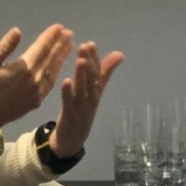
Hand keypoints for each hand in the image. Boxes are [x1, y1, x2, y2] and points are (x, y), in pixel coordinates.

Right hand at [0, 24, 71, 139]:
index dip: (50, 36)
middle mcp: (34, 79)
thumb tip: (18, 31)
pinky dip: (57, 71)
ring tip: (69, 45)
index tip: (59, 26)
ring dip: (62, 57)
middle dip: (60, 44)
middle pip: (51, 57)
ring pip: (53, 70)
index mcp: (23, 68)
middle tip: (69, 33)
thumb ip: (5, 47)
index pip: (41, 47)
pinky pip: (51, 83)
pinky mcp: (38, 101)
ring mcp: (38, 91)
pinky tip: (59, 66)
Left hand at [51, 42, 124, 158]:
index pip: (97, 73)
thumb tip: (119, 54)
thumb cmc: (82, 112)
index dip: (94, 59)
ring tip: (80, 60)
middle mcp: (91, 99)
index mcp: (95, 92)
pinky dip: (68, 92)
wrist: (72, 141)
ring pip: (83, 89)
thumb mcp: (94, 93)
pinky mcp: (71, 116)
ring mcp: (82, 108)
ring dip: (82, 74)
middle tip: (85, 46)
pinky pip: (69, 103)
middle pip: (92, 79)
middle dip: (89, 62)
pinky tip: (66, 81)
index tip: (91, 44)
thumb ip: (104, 73)